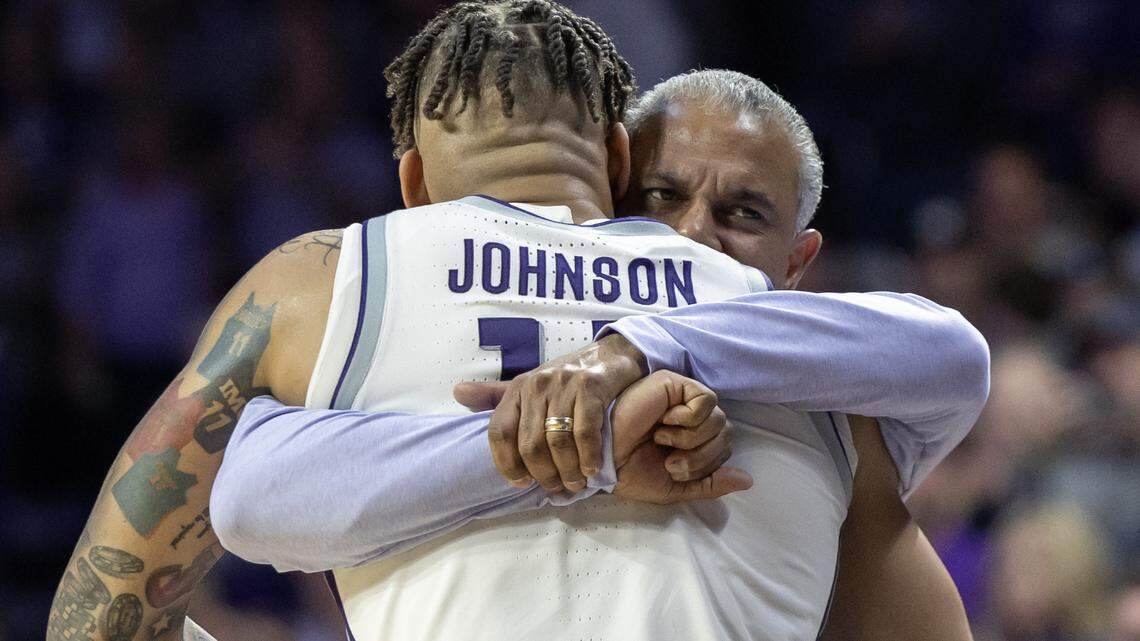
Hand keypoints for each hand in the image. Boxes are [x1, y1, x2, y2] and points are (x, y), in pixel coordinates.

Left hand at [454, 334, 646, 492]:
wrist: (611, 354)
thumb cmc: (566, 377)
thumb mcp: (529, 384)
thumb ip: (495, 394)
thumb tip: (457, 393)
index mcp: (517, 388)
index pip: (499, 431)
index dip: (506, 463)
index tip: (520, 482)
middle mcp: (536, 385)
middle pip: (530, 444)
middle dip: (543, 474)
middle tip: (556, 488)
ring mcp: (564, 385)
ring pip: (557, 441)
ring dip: (567, 470)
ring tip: (575, 484)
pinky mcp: (591, 386)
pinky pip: (585, 432)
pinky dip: (588, 456)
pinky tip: (592, 469)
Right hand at [610, 371, 752, 503]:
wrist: (604, 459)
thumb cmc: (631, 471)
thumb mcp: (676, 486)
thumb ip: (710, 484)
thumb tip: (747, 481)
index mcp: (691, 439)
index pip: (724, 448)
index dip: (707, 465)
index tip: (673, 469)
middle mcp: (690, 418)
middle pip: (726, 434)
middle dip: (702, 457)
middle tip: (670, 461)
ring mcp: (683, 399)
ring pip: (720, 420)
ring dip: (692, 440)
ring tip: (662, 440)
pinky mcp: (675, 384)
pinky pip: (706, 401)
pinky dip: (689, 419)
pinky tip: (665, 422)